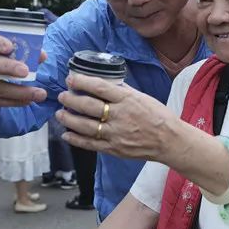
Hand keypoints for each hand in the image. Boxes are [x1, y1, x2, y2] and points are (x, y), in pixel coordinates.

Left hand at [55, 73, 177, 162]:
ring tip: (60, 113)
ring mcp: (115, 134)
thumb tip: (106, 83)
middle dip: (71, 100)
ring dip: (69, 119)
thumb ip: (123, 91)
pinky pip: (90, 144)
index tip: (71, 79)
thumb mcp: (142, 97)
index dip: (82, 82)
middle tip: (62, 96)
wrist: (169, 140)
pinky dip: (76, 139)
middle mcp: (119, 116)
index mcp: (127, 100)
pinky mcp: (114, 149)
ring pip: (85, 126)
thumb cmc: (158, 116)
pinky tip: (66, 134)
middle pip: (88, 106)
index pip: (100, 87)